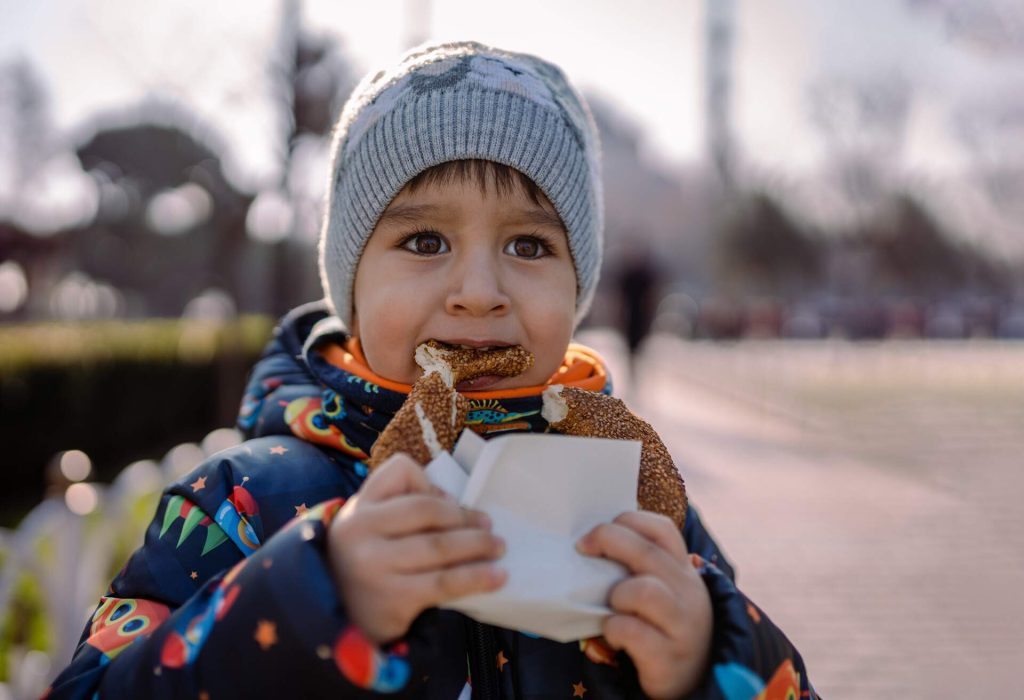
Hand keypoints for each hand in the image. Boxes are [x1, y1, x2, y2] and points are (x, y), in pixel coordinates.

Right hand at [327, 453, 506, 644]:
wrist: (341, 620)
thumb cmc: (368, 565)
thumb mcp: (370, 527)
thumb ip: (402, 507)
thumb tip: (456, 505)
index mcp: (358, 508)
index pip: (400, 472)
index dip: (430, 484)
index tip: (451, 504)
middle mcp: (360, 532)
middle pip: (427, 510)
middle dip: (465, 518)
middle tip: (490, 527)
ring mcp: (374, 566)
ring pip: (440, 547)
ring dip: (478, 546)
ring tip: (499, 548)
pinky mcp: (392, 598)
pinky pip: (444, 583)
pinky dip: (476, 578)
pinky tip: (497, 577)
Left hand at [577, 512, 712, 699]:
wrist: (692, 679)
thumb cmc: (661, 625)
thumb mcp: (660, 590)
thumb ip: (636, 566)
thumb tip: (588, 541)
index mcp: (683, 569)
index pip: (663, 529)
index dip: (628, 521)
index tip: (596, 530)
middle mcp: (688, 592)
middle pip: (647, 552)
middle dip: (607, 541)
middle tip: (582, 548)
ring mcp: (682, 625)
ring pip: (644, 591)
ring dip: (617, 594)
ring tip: (611, 606)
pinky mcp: (668, 656)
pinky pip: (632, 630)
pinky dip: (613, 628)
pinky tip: (614, 635)